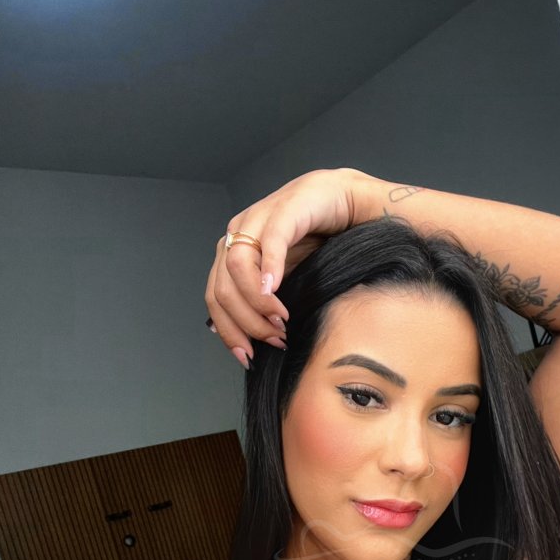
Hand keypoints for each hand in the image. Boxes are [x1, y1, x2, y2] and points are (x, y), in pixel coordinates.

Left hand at [205, 167, 367, 364]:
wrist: (344, 201)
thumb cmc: (318, 242)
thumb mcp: (287, 280)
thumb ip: (264, 303)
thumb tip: (250, 339)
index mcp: (233, 253)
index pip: (215, 300)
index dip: (228, 333)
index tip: (248, 357)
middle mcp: (238, 234)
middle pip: (221, 289)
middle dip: (246, 324)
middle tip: (274, 339)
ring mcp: (257, 219)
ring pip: (236, 268)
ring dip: (257, 303)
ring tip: (281, 320)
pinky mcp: (284, 209)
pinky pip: (269, 242)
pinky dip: (269, 269)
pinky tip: (275, 292)